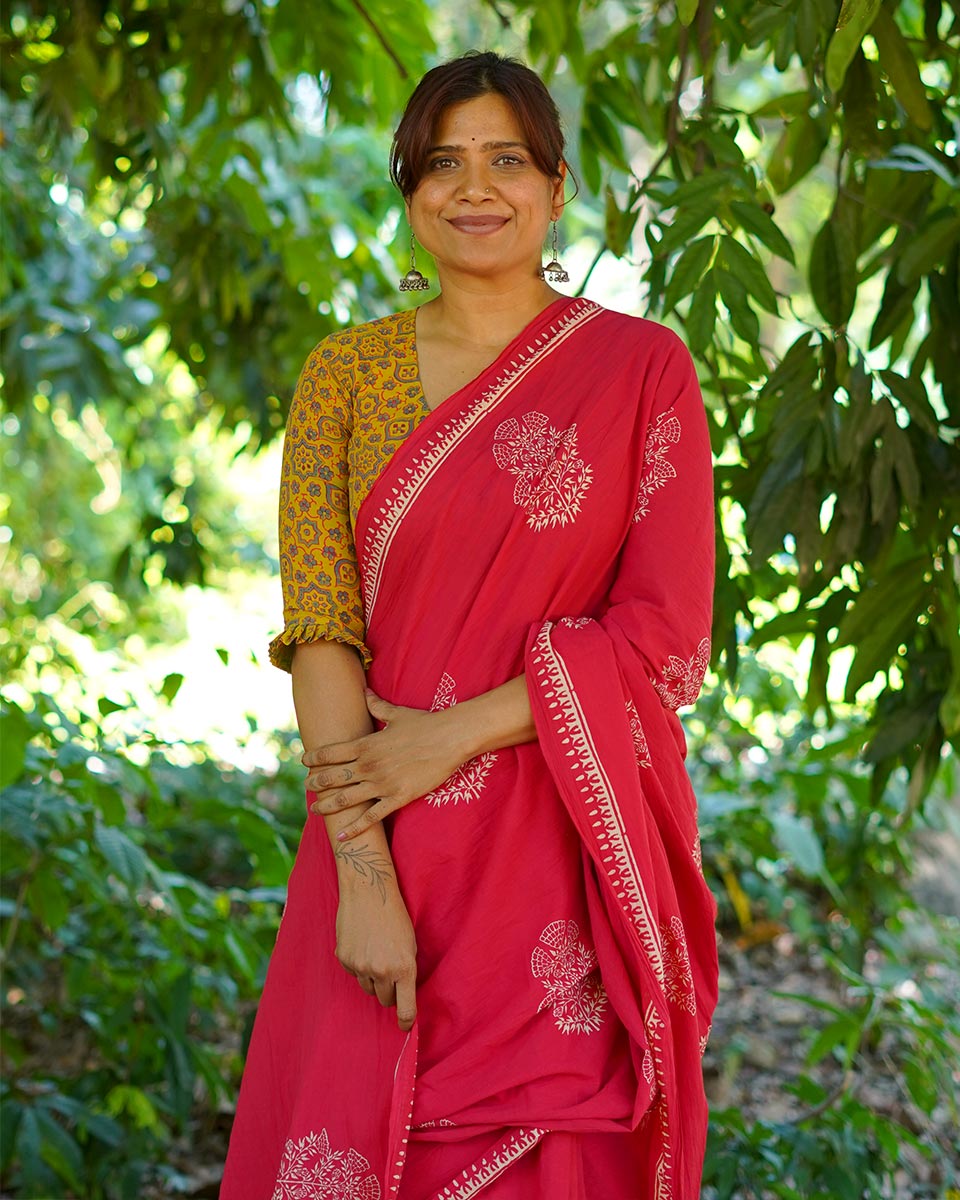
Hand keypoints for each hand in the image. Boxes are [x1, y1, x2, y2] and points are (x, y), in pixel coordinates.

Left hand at [303, 690, 468, 840]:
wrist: (450, 739)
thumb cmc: (425, 724)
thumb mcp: (397, 714)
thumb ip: (376, 706)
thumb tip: (363, 691)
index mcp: (366, 745)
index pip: (331, 753)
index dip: (314, 757)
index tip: (304, 761)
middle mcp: (369, 765)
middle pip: (333, 777)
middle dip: (316, 782)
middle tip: (306, 786)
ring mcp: (382, 783)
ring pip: (345, 799)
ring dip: (326, 805)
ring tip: (314, 810)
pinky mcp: (397, 798)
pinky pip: (371, 817)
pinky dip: (354, 829)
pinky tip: (342, 837)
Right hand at [335, 873, 416, 1030]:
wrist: (368, 891)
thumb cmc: (395, 915)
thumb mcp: (410, 943)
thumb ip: (406, 970)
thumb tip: (401, 994)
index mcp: (404, 968)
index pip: (406, 1008)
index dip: (407, 1022)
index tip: (406, 1026)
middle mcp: (382, 971)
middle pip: (385, 1000)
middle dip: (388, 990)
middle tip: (389, 970)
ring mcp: (361, 966)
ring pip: (368, 987)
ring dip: (372, 977)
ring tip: (375, 950)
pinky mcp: (344, 959)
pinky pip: (353, 972)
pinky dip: (357, 963)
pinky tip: (361, 943)